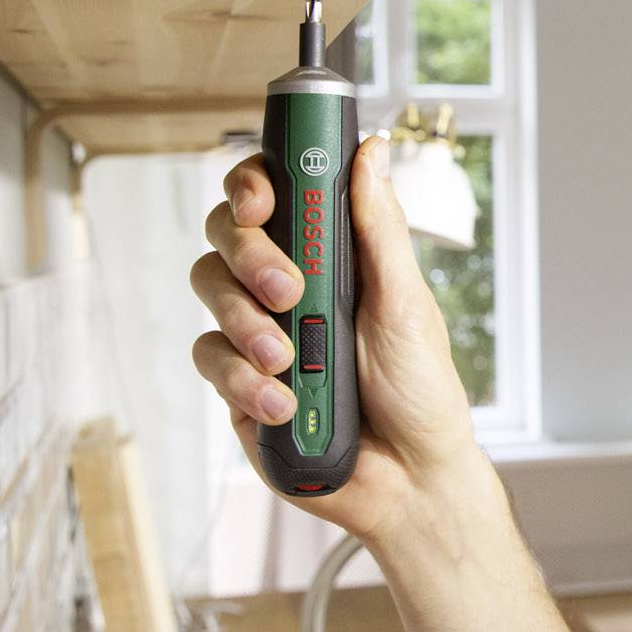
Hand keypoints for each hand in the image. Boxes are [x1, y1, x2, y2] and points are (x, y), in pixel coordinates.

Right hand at [190, 134, 487, 545]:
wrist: (409, 480)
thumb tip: (371, 150)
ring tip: (291, 360)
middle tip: (288, 289)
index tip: (261, 199)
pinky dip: (244, 380)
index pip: (273, 195)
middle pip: (227, 235)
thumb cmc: (420, 389)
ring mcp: (258, 333)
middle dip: (249, 255)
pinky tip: (282, 402)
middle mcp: (287, 286)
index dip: (252, 184)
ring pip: (211, 293)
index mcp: (330, 255)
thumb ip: (379, 228)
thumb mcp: (407, 302)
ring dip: (247, 323)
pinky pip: (210, 361)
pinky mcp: (238, 385)